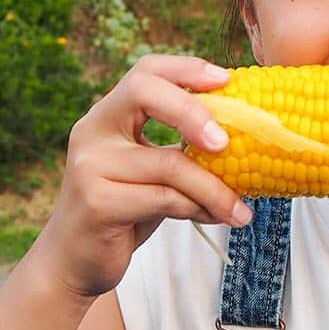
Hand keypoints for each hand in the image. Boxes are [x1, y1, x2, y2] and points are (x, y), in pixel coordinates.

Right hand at [39, 55, 250, 299]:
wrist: (76, 261)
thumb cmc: (126, 211)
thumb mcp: (154, 171)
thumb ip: (184, 150)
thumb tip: (252, 137)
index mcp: (109, 115)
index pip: (145, 71)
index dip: (186, 68)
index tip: (226, 80)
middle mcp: (93, 130)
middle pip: (144, 92)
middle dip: (193, 110)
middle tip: (228, 142)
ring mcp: (90, 165)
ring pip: (170, 164)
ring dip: (215, 189)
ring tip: (240, 210)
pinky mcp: (97, 202)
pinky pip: (164, 198)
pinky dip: (198, 208)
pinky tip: (215, 219)